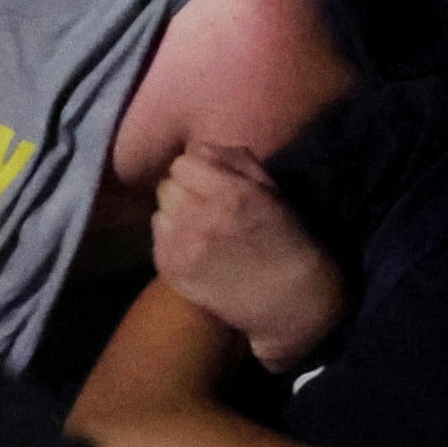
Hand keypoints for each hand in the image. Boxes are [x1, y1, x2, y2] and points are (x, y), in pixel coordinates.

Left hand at [151, 139, 350, 369]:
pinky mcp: (171, 270)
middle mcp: (202, 217)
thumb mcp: (273, 191)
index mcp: (232, 193)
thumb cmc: (287, 239)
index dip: (198, 170)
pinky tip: (194, 246)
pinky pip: (157, 237)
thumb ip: (237, 161)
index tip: (212, 182)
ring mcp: (183, 246)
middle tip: (204, 204)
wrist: (290, 299)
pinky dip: (172, 238)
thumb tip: (200, 147)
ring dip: (175, 214)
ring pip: (159, 210)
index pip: (183, 162)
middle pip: (167, 185)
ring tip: (199, 226)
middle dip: (184, 190)